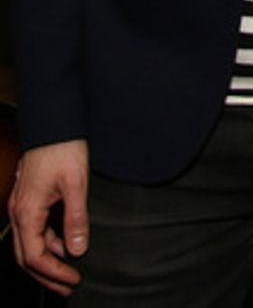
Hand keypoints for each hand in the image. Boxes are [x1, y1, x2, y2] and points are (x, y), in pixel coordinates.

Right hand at [9, 139, 88, 294]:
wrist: (54, 123)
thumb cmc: (64, 149)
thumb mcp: (76, 184)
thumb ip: (76, 218)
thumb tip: (77, 250)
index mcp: (27, 212)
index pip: (35, 256)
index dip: (54, 272)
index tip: (73, 281)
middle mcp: (19, 212)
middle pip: (27, 256)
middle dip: (48, 275)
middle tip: (68, 287)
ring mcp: (22, 206)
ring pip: (30, 244)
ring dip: (49, 259)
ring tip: (70, 271)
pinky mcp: (29, 199)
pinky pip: (35, 229)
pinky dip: (49, 241)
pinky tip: (67, 244)